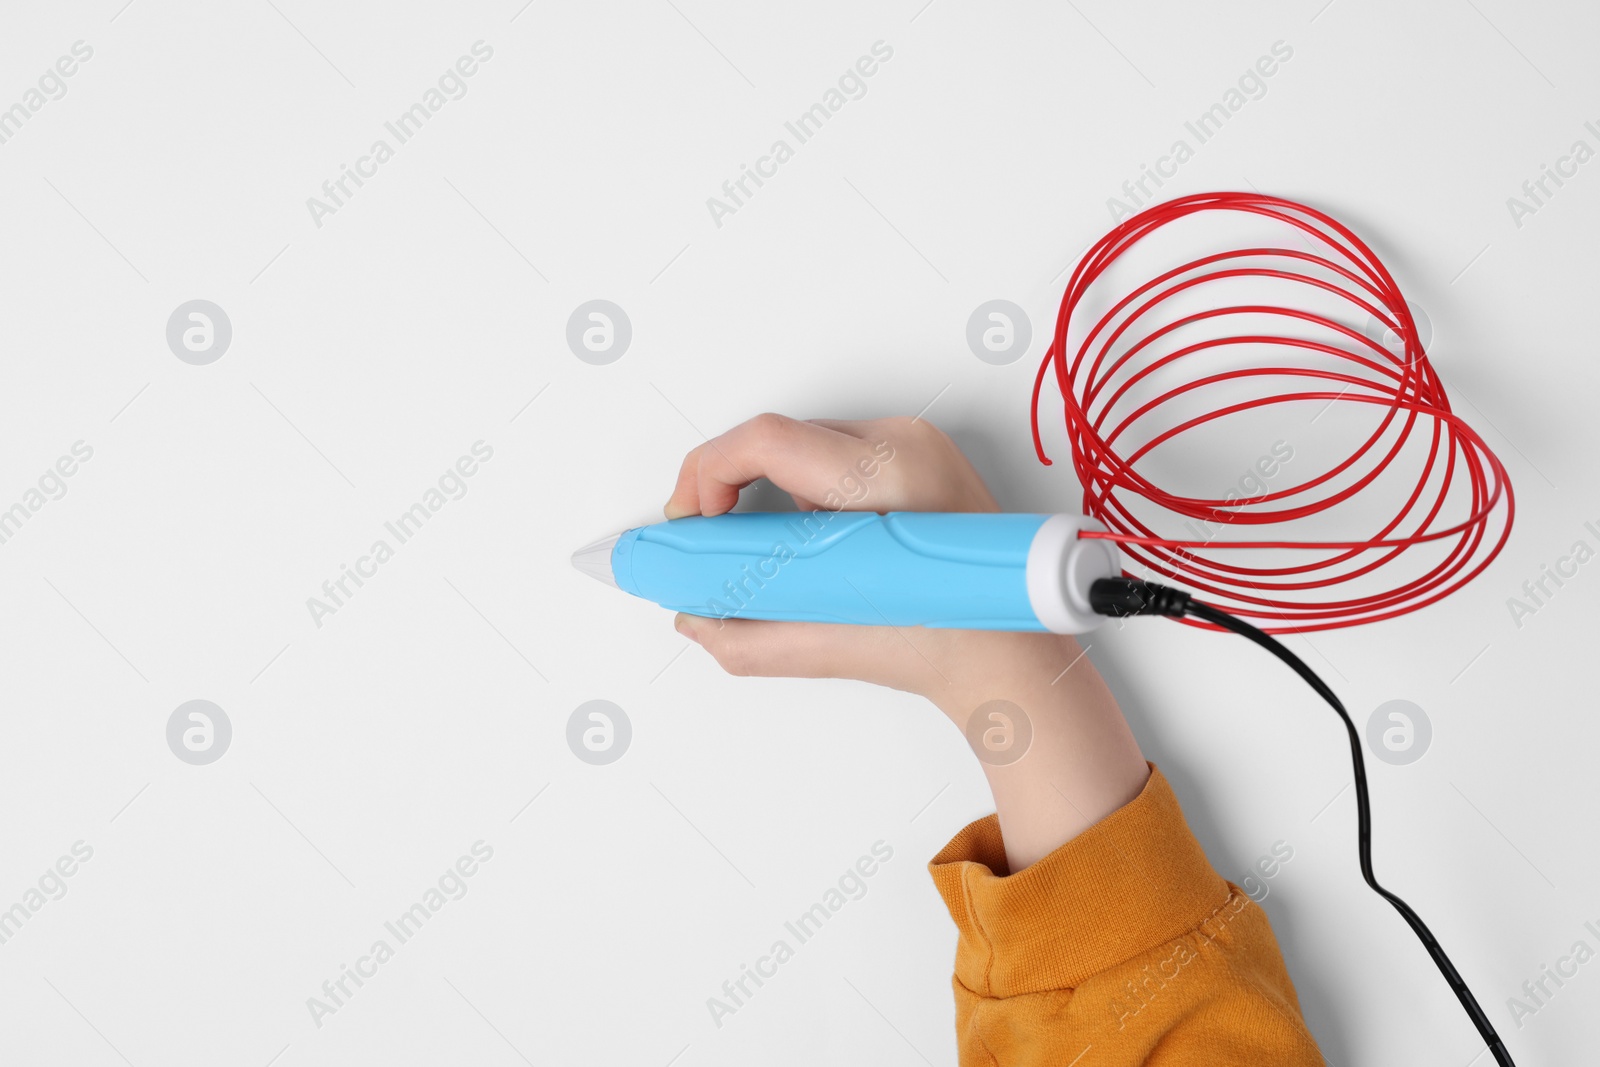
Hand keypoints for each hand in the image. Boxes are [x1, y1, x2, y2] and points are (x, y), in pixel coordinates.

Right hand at [664, 413, 1016, 703]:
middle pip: (780, 438)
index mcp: (887, 480)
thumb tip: (695, 617)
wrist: (1012, 654)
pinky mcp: (922, 453)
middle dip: (734, 485)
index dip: (708, 472)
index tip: (692, 518)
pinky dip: (810, 488)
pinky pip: (838, 453)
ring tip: (777, 549)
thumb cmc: (951, 645)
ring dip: (773, 488)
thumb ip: (745, 636)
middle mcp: (905, 446)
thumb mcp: (830, 645)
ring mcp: (918, 443)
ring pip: (806, 444)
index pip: (767, 440)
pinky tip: (817, 537)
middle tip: (716, 538)